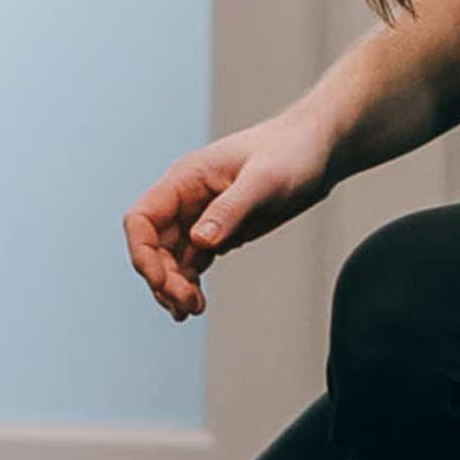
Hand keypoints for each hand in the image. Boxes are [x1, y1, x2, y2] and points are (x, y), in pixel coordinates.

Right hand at [124, 103, 341, 320]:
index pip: (142, 219)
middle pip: (152, 246)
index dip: (142, 253)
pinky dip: (188, 284)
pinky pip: (190, 262)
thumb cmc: (291, 152)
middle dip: (162, 278)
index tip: (160, 282)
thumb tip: (199, 241)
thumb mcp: (263, 181)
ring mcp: (200, 216)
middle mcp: (185, 199)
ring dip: (173, 286)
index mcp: (185, 179)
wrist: (318, 149)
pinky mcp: (218, 231)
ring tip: (192, 310)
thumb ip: (229, 210)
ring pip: (168, 258)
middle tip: (188, 305)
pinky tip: (197, 302)